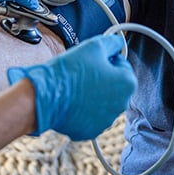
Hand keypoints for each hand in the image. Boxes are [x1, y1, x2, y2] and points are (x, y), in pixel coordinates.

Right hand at [6, 33, 136, 140]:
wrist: (45, 96)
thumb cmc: (71, 71)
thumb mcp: (94, 46)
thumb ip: (112, 43)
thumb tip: (117, 43)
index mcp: (128, 84)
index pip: (122, 65)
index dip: (106, 60)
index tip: (92, 60)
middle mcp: (122, 105)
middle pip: (114, 85)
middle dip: (102, 78)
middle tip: (83, 72)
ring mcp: (106, 121)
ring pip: (102, 101)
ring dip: (93, 94)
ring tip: (75, 87)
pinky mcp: (90, 131)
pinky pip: (90, 116)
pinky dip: (83, 109)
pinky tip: (71, 101)